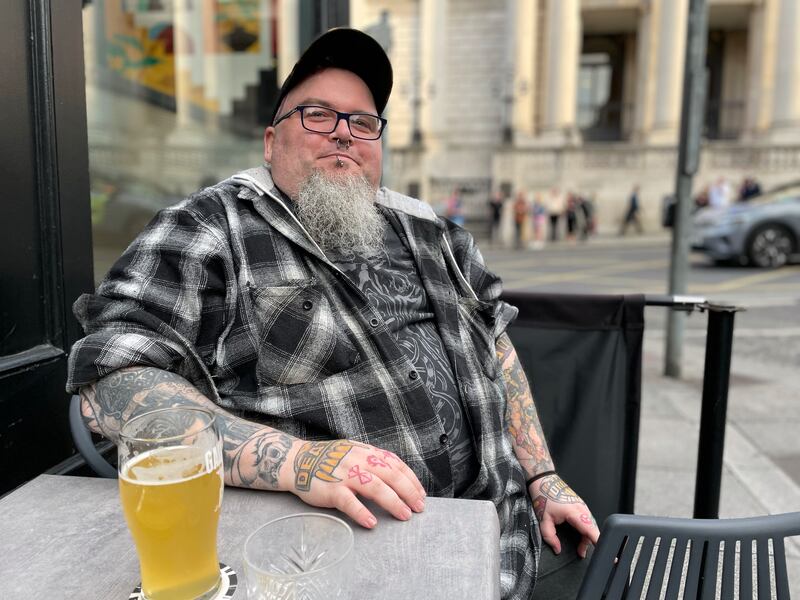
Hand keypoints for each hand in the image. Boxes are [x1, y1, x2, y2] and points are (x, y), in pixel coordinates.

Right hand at [280, 439, 426, 528]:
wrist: (297, 461)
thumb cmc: (328, 460)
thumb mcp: (354, 452)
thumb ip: (373, 461)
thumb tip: (397, 477)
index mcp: (366, 452)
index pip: (395, 464)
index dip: (411, 479)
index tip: (421, 494)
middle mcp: (358, 461)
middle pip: (390, 475)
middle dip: (408, 492)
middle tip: (419, 508)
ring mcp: (345, 475)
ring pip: (375, 487)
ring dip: (393, 502)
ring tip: (404, 515)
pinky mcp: (331, 490)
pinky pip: (349, 502)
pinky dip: (362, 512)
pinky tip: (372, 523)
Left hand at [529, 473, 598, 557]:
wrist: (543, 480)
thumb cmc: (543, 496)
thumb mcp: (543, 519)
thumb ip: (550, 537)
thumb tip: (557, 549)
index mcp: (575, 512)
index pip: (591, 530)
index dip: (598, 542)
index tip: (605, 551)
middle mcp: (582, 509)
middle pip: (593, 530)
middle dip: (591, 543)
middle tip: (581, 553)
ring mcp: (582, 506)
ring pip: (591, 526)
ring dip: (587, 538)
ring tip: (580, 549)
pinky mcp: (581, 506)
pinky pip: (588, 521)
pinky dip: (586, 531)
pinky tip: (581, 538)